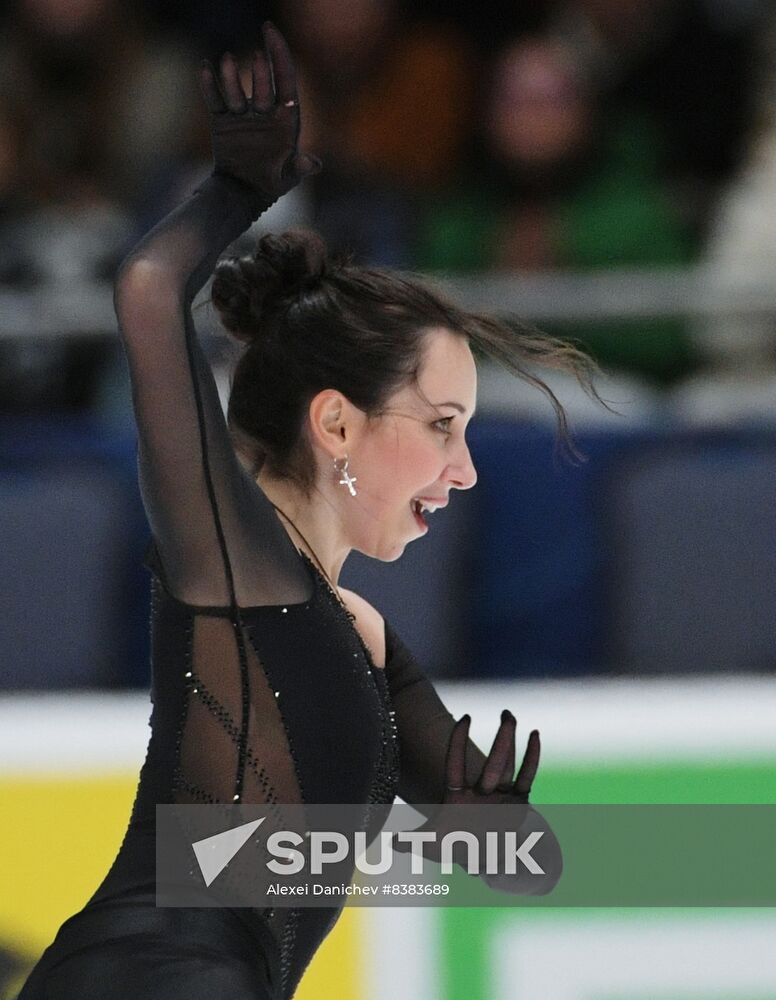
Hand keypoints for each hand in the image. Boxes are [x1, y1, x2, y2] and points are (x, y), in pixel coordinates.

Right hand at [199, 22, 320, 202]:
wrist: (245, 193)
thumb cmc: (272, 184)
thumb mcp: (288, 177)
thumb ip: (299, 168)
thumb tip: (313, 165)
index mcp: (285, 119)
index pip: (286, 80)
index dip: (280, 54)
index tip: (270, 30)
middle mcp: (264, 112)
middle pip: (263, 85)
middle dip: (261, 71)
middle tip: (258, 57)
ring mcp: (243, 115)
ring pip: (237, 92)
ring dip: (231, 77)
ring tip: (225, 59)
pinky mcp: (222, 122)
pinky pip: (214, 101)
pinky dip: (208, 86)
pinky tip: (204, 68)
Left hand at [394, 712, 560, 894]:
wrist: (487, 860)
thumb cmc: (459, 848)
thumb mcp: (433, 844)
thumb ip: (414, 841)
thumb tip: (389, 844)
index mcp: (456, 794)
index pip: (456, 764)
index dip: (459, 742)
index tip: (465, 717)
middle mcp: (478, 789)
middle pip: (489, 760)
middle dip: (499, 737)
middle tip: (505, 710)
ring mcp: (499, 793)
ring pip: (507, 763)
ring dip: (510, 740)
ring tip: (511, 715)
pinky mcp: (518, 801)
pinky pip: (527, 777)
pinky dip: (531, 757)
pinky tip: (534, 735)